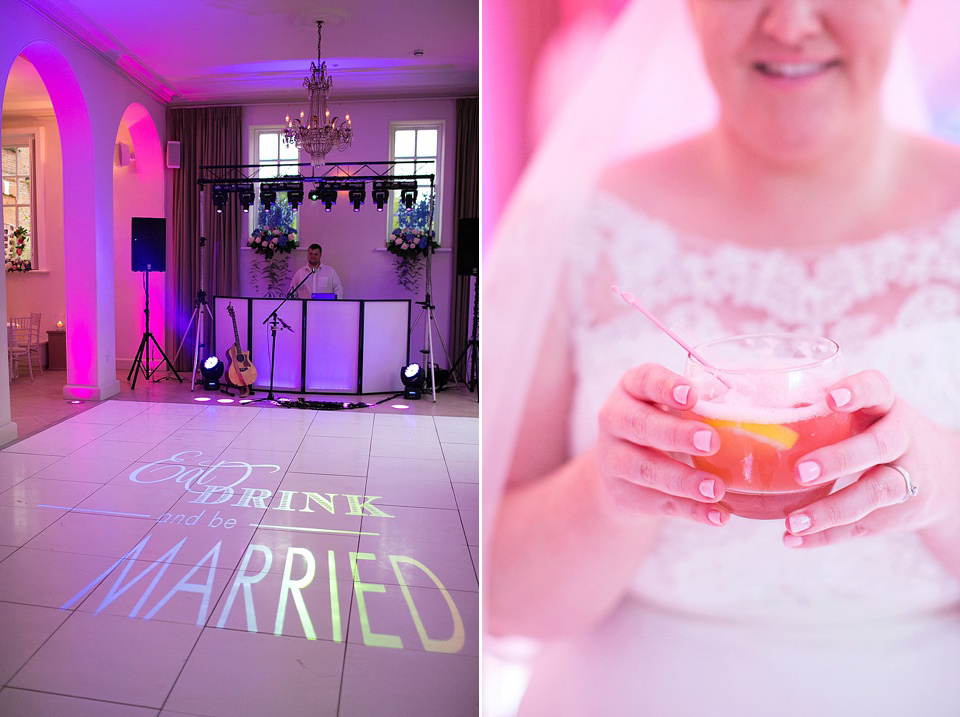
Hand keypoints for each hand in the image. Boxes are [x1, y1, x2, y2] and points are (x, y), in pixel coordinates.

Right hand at [594, 363, 729, 526]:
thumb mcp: (669, 408)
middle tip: (710, 441)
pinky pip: (660, 503)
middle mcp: (616, 420)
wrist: (621, 473)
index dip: (666, 386)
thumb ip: (699, 405)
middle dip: (675, 434)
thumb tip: (745, 409)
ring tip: (716, 488)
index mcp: (631, 389)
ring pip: (646, 469)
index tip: (692, 394)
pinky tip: (717, 514)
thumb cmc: (659, 427)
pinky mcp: (626, 494)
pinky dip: (691, 510)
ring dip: (683, 479)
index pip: (643, 380)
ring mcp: (615, 460)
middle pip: (639, 424)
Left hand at [782, 370, 959, 547]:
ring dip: (832, 510)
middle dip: (840, 460)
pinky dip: (828, 535)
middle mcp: (902, 437)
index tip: (830, 398)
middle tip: (801, 472)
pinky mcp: (901, 512)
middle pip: (878, 446)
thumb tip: (755, 408)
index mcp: (885, 405)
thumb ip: (819, 411)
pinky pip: (865, 525)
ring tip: (793, 522)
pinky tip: (794, 539)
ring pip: (876, 493)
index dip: (857, 391)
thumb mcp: (862, 413)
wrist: (941, 474)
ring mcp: (907, 476)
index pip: (877, 388)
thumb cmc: (874, 432)